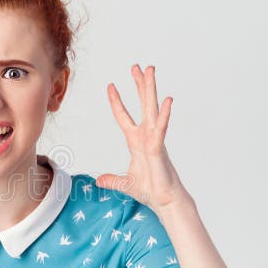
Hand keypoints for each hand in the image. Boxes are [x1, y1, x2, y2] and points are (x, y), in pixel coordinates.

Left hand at [95, 64, 188, 214]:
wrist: (163, 201)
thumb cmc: (150, 190)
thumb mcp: (125, 184)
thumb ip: (112, 180)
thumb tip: (99, 181)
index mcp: (137, 141)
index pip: (124, 117)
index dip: (117, 102)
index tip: (110, 86)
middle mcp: (146, 135)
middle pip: (142, 105)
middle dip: (140, 85)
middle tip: (137, 66)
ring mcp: (154, 139)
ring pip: (152, 109)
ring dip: (150, 89)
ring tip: (150, 70)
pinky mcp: (159, 148)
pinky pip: (161, 128)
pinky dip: (165, 115)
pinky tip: (168, 100)